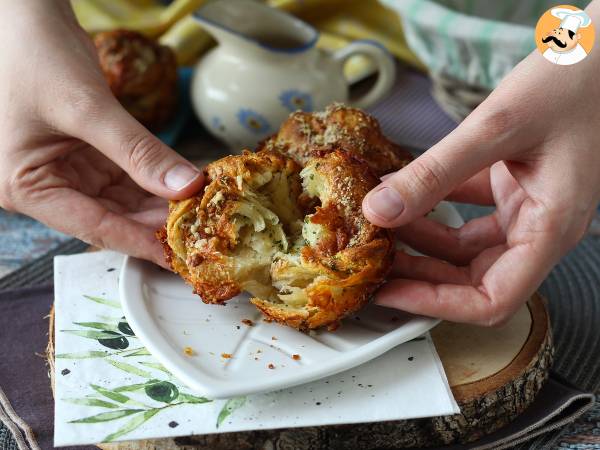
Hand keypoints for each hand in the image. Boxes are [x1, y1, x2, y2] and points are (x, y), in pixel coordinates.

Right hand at [0, 1, 202, 266]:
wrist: (25, 14)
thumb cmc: (35, 54)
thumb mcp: (87, 107)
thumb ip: (138, 151)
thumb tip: (186, 186)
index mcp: (27, 187)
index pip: (94, 227)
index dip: (139, 241)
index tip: (177, 255)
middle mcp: (46, 186)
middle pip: (111, 217)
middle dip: (156, 222)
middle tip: (199, 230)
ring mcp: (68, 171)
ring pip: (124, 199)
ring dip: (160, 202)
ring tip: (199, 208)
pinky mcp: (88, 154)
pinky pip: (128, 175)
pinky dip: (156, 179)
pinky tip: (185, 182)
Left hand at [362, 2, 599, 325]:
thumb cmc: (576, 81)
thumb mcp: (497, 127)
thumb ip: (436, 172)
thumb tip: (380, 209)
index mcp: (550, 229)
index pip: (493, 298)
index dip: (437, 305)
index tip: (391, 294)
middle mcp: (539, 227)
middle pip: (472, 277)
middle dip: (419, 274)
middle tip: (373, 262)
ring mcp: (525, 208)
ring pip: (464, 247)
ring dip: (421, 241)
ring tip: (379, 227)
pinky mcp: (511, 186)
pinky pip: (465, 212)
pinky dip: (432, 206)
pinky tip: (400, 193)